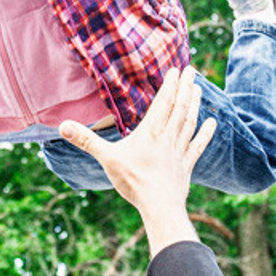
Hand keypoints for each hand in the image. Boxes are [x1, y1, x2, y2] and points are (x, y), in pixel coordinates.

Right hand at [60, 70, 215, 254]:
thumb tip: (63, 126)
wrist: (159, 206)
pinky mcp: (186, 164)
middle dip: (185, 87)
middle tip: (191, 70)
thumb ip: (86, 140)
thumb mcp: (107, 158)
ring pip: (190, 121)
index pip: (163, 102)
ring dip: (195, 104)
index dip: (170, 85)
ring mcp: (179, 150)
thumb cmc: (134, 181)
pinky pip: (198, 144)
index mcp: (151, 132)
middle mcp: (168, 136)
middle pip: (180, 107)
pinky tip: (212, 122)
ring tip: (198, 88)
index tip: (176, 69)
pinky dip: (206, 132)